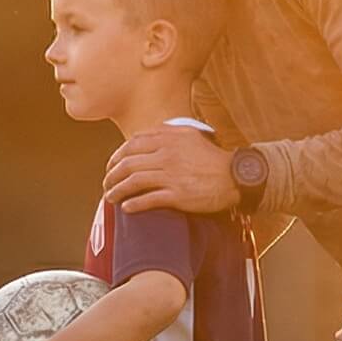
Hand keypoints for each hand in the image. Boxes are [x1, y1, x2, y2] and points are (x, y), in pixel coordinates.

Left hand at [104, 125, 236, 213]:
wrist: (234, 176)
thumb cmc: (212, 157)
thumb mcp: (191, 135)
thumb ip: (167, 133)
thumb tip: (144, 136)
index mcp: (169, 139)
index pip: (132, 144)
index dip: (116, 156)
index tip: (111, 165)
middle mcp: (167, 154)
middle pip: (128, 163)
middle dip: (112, 175)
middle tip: (106, 183)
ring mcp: (172, 175)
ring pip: (134, 181)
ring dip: (117, 190)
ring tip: (110, 197)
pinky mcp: (178, 194)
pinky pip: (148, 199)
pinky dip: (134, 204)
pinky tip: (126, 207)